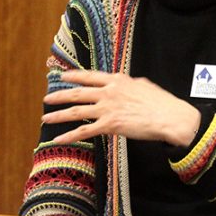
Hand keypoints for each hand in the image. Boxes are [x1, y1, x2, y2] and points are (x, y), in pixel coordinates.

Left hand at [41, 70, 200, 146]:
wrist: (170, 117)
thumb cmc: (161, 102)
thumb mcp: (143, 85)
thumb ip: (129, 84)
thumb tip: (125, 84)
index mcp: (117, 80)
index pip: (90, 76)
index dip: (74, 76)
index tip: (62, 76)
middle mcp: (109, 92)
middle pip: (78, 93)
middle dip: (59, 96)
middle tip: (47, 98)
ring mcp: (107, 108)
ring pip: (76, 111)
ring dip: (58, 116)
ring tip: (45, 118)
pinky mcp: (110, 125)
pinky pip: (85, 131)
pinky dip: (70, 136)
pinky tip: (59, 139)